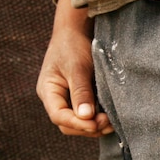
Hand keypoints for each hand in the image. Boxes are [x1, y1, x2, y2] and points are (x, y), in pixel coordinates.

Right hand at [36, 0, 112, 136]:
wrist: (77, 31)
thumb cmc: (73, 46)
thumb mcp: (77, 67)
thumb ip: (81, 92)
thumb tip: (86, 117)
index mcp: (48, 91)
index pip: (58, 115)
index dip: (77, 123)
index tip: (95, 124)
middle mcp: (55, 99)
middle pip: (67, 124)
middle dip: (87, 127)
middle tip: (108, 122)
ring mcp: (67, 100)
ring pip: (78, 122)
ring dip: (94, 126)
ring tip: (112, 122)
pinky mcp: (80, 99)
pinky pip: (87, 115)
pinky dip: (98, 119)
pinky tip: (111, 117)